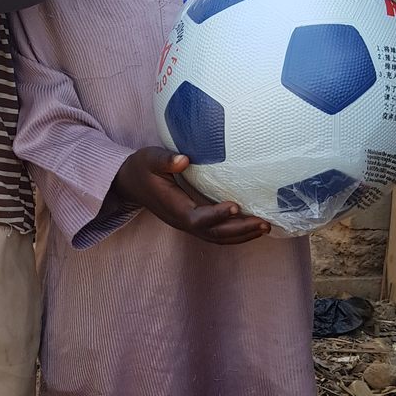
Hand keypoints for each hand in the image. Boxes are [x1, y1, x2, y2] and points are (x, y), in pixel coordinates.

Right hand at [110, 147, 269, 244]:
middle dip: (240, 230)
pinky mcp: (193, 221)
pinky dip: (235, 234)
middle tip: (265, 223)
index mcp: (173, 207)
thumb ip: (165, 160)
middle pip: (213, 234)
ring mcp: (188, 224)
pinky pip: (216, 233)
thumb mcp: (149, 159)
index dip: (216, 215)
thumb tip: (184, 160)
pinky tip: (252, 226)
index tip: (235, 206)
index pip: (196, 218)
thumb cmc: (141, 168)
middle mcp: (182, 220)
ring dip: (242, 235)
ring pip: (217, 237)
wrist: (130, 182)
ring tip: (265, 227)